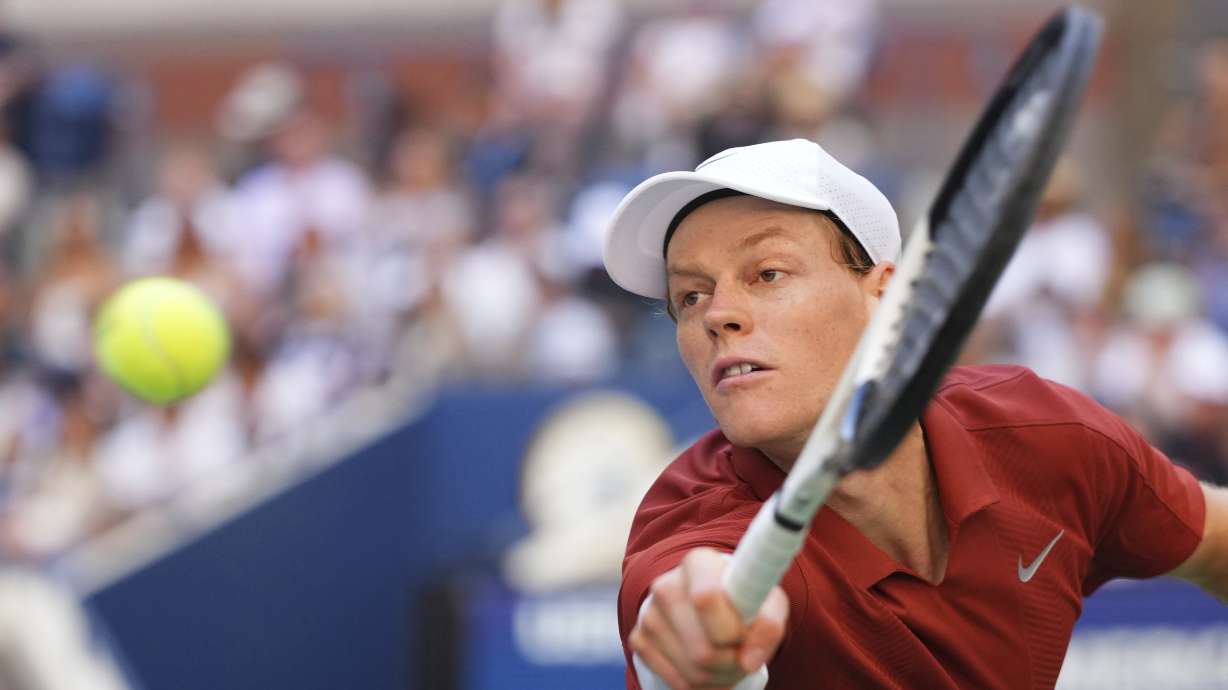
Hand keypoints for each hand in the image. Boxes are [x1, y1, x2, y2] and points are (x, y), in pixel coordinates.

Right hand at [628, 547, 788, 689]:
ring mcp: (649, 614)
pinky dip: (701, 685)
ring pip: (692, 671)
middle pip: (703, 649)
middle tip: (744, 655)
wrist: (710, 602)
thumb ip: (768, 624)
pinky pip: (677, 682)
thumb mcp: (766, 602)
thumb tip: (749, 660)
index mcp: (698, 563)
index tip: (744, 634)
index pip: (706, 598)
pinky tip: (711, 669)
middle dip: (732, 663)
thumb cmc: (741, 598)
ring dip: (720, 677)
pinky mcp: (639, 639)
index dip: (732, 629)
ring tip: (730, 660)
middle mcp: (666, 585)